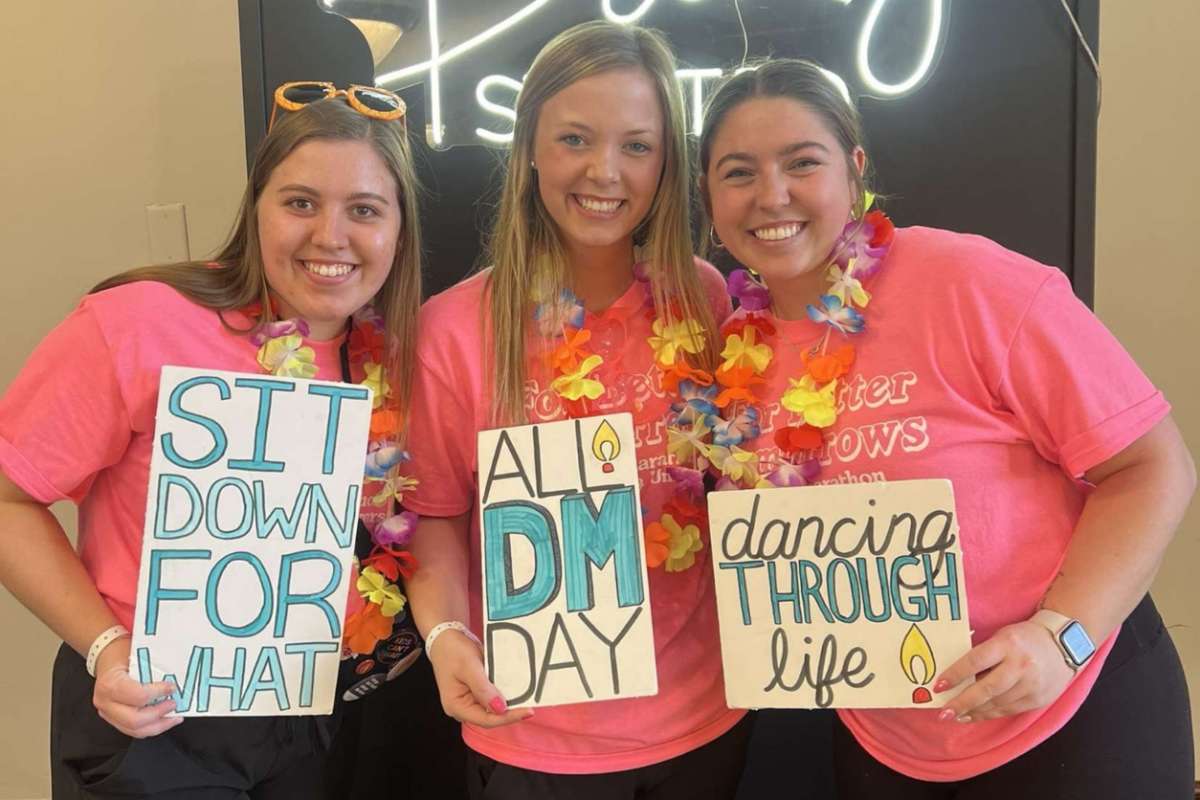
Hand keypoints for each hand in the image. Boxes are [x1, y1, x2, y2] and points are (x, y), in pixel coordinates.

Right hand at [91, 637, 182, 737]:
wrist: (107, 658)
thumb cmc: (122, 653)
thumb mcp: (136, 652)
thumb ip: (152, 665)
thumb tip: (176, 673)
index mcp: (110, 683)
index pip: (137, 696)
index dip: (158, 694)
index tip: (172, 688)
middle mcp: (105, 702)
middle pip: (134, 720)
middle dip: (159, 714)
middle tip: (174, 704)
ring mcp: (107, 713)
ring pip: (134, 730)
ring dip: (158, 725)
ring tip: (174, 717)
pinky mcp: (113, 719)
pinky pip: (133, 730)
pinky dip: (151, 727)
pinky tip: (164, 720)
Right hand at [427, 630, 533, 728]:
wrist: (446, 637)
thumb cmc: (453, 651)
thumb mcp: (469, 667)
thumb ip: (483, 689)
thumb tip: (500, 708)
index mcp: (457, 706)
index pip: (486, 720)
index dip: (508, 717)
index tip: (527, 712)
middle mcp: (463, 708)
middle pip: (490, 717)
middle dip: (510, 713)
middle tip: (531, 706)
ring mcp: (469, 701)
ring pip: (493, 709)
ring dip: (509, 705)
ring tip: (528, 701)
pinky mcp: (475, 693)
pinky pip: (492, 698)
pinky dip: (504, 695)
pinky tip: (518, 691)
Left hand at [934, 620, 1073, 721]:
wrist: (1064, 645)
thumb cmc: (1024, 638)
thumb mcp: (1001, 637)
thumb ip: (982, 653)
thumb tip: (954, 673)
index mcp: (1007, 644)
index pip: (976, 661)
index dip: (955, 674)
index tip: (938, 686)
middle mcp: (1020, 665)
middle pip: (986, 688)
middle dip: (962, 702)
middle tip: (944, 712)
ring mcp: (1031, 685)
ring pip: (997, 703)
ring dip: (974, 712)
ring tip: (955, 716)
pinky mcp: (1038, 700)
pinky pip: (1009, 710)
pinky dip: (990, 714)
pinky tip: (975, 716)